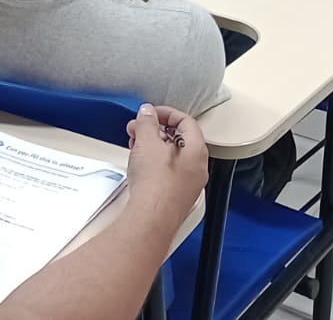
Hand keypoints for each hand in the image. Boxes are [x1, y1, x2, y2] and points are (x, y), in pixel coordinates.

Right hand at [124, 104, 207, 225]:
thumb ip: (147, 122)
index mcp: (197, 151)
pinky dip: (154, 164)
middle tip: (139, 128)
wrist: (150, 218)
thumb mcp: (147, 142)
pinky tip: (139, 166)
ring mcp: (188, 185)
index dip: (167, 113)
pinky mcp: (176, 198)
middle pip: (179, 140)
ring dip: (153, 147)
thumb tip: (147, 113)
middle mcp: (197, 168)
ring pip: (172, 158)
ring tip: (135, 146)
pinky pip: (168, 174)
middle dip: (156, 131)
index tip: (151, 113)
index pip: (186, 121)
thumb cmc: (155, 184)